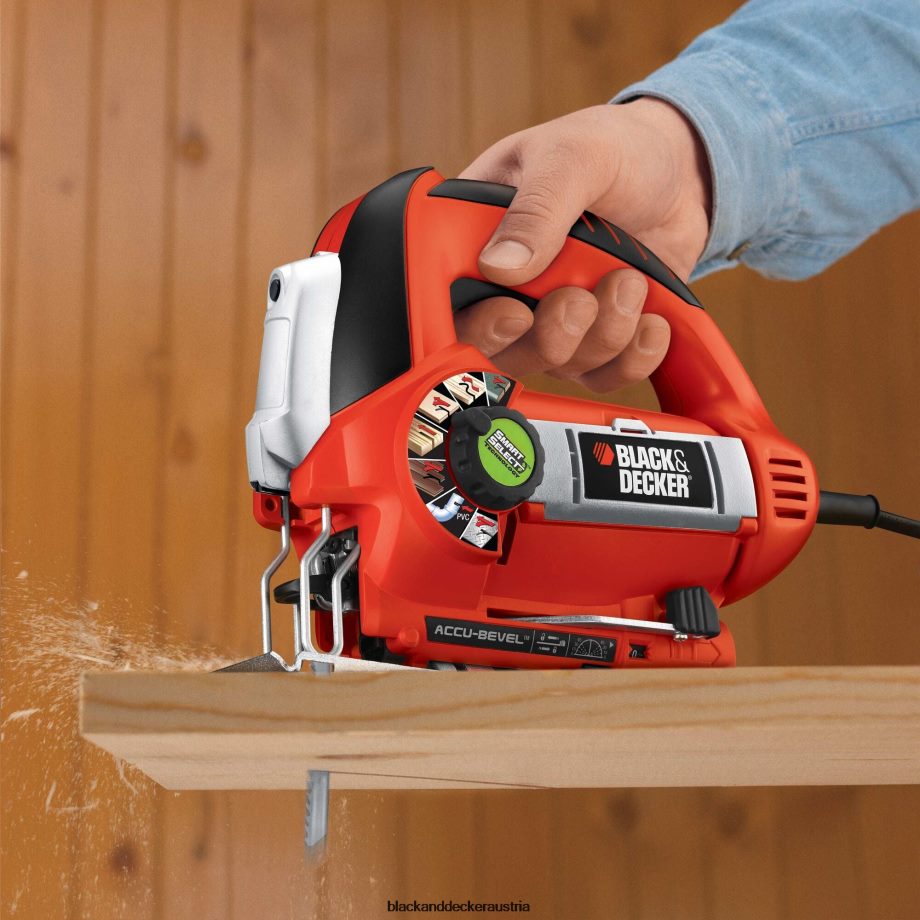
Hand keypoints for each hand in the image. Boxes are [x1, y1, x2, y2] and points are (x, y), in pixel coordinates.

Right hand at [454, 100, 710, 391]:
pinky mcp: (597, 337)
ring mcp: (553, 317)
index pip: (451, 303)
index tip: (514, 314)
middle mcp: (508, 288)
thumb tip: (499, 266)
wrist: (681, 171)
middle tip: (579, 297)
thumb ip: (537, 208)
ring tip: (630, 281)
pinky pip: (605, 376)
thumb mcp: (573, 157)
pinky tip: (652, 321)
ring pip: (560, 364)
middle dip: (550, 335)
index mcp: (479, 239)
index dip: (476, 325)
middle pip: (504, 351)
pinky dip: (634, 356)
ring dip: (603, 333)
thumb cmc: (614, 147)